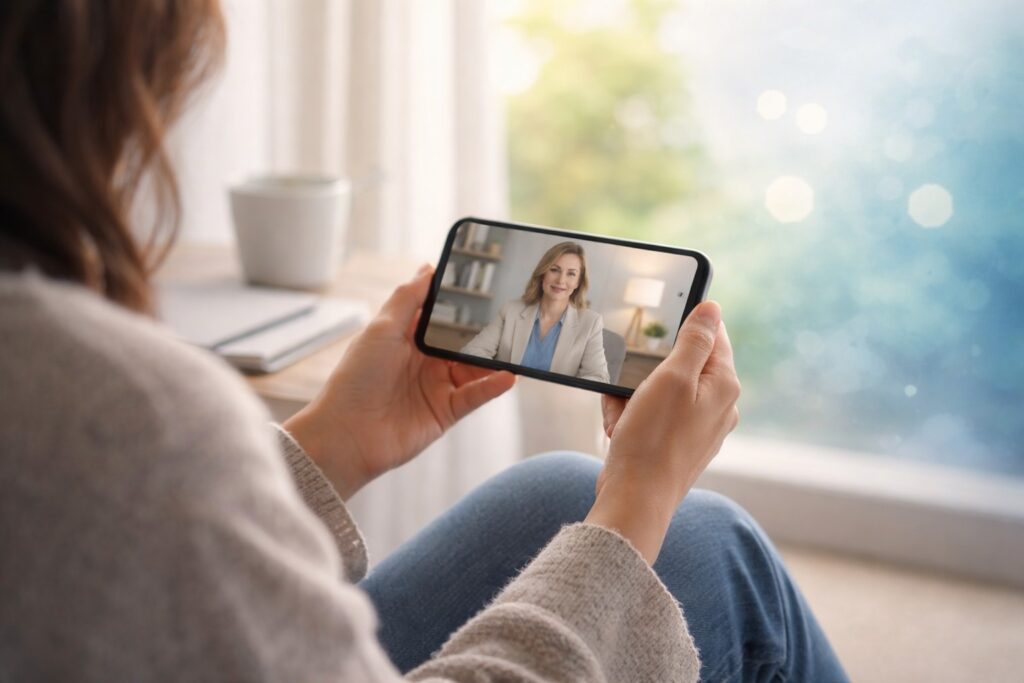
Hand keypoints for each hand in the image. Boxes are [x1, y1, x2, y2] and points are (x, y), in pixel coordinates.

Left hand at [283, 266, 515, 498]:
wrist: (347, 435)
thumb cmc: (356, 379)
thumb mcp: (381, 328)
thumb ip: (408, 297)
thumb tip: (428, 267)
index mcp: (407, 338)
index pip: (441, 315)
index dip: (460, 303)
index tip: (485, 285)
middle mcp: (424, 361)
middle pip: (463, 341)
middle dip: (485, 330)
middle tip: (511, 314)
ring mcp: (436, 387)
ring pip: (474, 368)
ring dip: (495, 358)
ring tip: (517, 345)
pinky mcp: (446, 412)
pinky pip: (475, 396)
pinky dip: (493, 386)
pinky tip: (508, 375)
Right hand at [585, 301, 740, 562]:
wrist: (636, 500)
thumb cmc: (653, 440)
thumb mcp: (672, 378)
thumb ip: (695, 340)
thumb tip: (712, 308)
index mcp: (724, 385)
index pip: (713, 335)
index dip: (681, 329)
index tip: (653, 336)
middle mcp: (719, 406)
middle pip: (681, 363)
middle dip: (647, 369)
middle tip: (630, 383)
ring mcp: (699, 427)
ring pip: (661, 390)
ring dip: (634, 394)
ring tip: (621, 412)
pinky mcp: (677, 444)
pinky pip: (652, 415)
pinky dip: (632, 416)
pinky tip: (619, 428)